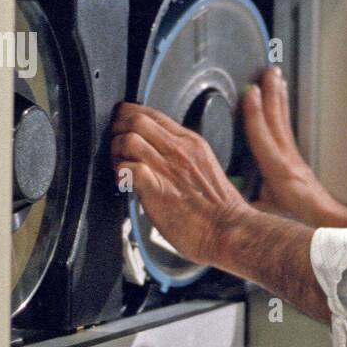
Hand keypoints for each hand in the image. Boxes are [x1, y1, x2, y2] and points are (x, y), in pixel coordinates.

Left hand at [110, 102, 249, 267]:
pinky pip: (128, 168)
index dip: (131, 116)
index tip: (124, 126)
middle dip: (118, 129)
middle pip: (136, 118)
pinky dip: (120, 173)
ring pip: (128, 139)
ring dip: (116, 151)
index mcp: (191, 143)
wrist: (231, 231)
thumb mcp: (206, 168)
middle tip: (117, 145)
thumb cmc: (221, 210)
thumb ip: (183, 159)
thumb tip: (161, 157)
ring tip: (119, 165)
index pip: (153, 114)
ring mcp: (167, 168)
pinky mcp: (156, 189)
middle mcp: (178, 150)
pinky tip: (124, 184)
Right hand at [242, 66, 342, 226]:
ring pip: (283, 122)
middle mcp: (288, 161)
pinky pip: (285, 130)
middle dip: (272, 94)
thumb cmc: (304, 224)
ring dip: (278, 98)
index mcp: (280, 173)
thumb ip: (249, 210)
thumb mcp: (271, 219)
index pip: (264, 137)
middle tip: (269, 71)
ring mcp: (293, 160)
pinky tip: (279, 105)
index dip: (255, 114)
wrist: (332, 227)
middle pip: (277, 120)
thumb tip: (229, 209)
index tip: (251, 92)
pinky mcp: (296, 163)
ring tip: (276, 77)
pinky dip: (281, 113)